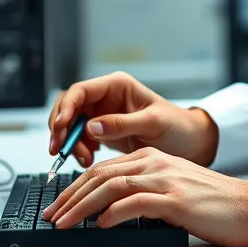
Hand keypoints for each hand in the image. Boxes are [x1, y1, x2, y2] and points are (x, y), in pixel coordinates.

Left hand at [42, 147, 247, 246]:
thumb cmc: (213, 203)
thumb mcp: (172, 190)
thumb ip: (144, 193)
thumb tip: (109, 212)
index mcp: (153, 158)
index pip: (104, 169)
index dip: (76, 188)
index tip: (59, 206)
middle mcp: (156, 163)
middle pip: (102, 174)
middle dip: (70, 196)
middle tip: (51, 215)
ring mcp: (166, 179)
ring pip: (112, 185)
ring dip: (82, 205)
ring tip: (64, 222)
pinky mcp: (176, 199)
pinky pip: (136, 202)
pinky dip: (113, 212)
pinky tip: (101, 223)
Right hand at [47, 71, 218, 166]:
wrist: (190, 143)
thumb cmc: (177, 126)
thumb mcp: (152, 123)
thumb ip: (122, 124)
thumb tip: (91, 126)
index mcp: (117, 85)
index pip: (80, 91)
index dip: (66, 107)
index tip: (60, 127)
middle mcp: (107, 98)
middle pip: (70, 107)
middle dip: (61, 127)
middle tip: (58, 150)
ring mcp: (103, 115)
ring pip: (72, 125)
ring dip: (70, 142)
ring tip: (84, 160)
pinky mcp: (104, 133)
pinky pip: (80, 139)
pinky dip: (79, 150)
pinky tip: (90, 160)